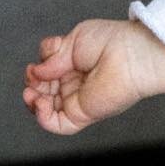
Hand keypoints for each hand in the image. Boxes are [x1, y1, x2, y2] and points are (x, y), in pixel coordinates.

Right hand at [22, 19, 164, 134]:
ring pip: (47, 110)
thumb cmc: (113, 42)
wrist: (132, 54)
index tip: (35, 66)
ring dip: (33, 103)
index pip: (46, 74)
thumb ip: (52, 58)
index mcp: (75, 66)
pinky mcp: (83, 114)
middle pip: (43, 92)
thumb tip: (36, 72)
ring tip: (33, 92)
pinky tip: (40, 103)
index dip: (36, 72)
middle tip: (34, 78)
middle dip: (32, 86)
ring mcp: (79, 100)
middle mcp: (76, 84)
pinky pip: (58, 125)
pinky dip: (42, 118)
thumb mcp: (73, 41)